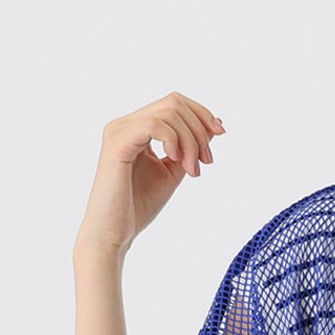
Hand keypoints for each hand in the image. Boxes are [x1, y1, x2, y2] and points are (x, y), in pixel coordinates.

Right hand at [74, 91, 226, 254]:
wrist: (114, 232)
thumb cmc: (138, 206)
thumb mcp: (173, 171)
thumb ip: (190, 147)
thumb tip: (214, 125)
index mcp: (136, 128)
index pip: (173, 103)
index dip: (201, 113)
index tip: (220, 133)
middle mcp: (124, 124)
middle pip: (174, 102)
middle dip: (199, 130)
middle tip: (206, 161)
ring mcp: (118, 131)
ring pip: (169, 112)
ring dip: (191, 141)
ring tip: (192, 170)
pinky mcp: (117, 144)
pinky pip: (154, 125)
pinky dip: (174, 140)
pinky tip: (176, 161)